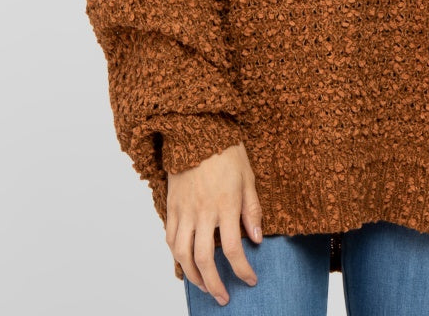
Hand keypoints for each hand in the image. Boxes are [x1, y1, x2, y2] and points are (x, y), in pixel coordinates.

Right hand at [165, 141, 263, 305]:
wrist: (196, 130)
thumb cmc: (226, 151)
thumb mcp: (248, 176)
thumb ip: (252, 209)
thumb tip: (257, 239)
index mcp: (226, 204)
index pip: (234, 248)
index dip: (242, 270)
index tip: (250, 280)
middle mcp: (203, 211)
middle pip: (204, 259)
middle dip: (215, 284)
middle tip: (224, 297)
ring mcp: (184, 209)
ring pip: (182, 253)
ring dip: (192, 275)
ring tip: (204, 286)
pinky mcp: (171, 205)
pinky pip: (170, 237)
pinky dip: (176, 255)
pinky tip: (185, 262)